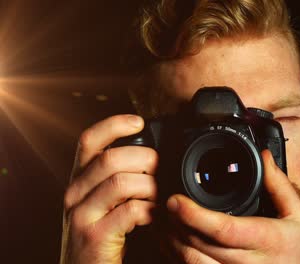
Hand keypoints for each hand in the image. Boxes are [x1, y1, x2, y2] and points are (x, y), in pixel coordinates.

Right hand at [60, 115, 157, 263]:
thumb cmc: (103, 235)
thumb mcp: (106, 201)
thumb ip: (119, 178)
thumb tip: (151, 156)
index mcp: (79, 180)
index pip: (88, 141)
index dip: (113, 125)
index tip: (138, 121)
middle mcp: (74, 194)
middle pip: (110, 158)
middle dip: (145, 159)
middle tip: (161, 168)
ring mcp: (82, 215)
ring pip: (121, 182)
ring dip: (150, 185)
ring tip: (160, 195)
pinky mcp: (95, 236)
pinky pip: (130, 211)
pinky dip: (150, 210)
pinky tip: (154, 215)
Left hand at [166, 150, 299, 263]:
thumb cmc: (296, 251)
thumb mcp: (297, 215)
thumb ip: (279, 185)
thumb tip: (264, 156)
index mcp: (267, 240)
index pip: (224, 230)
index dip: (195, 215)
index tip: (176, 200)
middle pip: (200, 245)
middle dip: (176, 224)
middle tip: (164, 204)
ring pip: (192, 262)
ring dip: (171, 242)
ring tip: (163, 220)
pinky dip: (176, 256)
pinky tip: (171, 242)